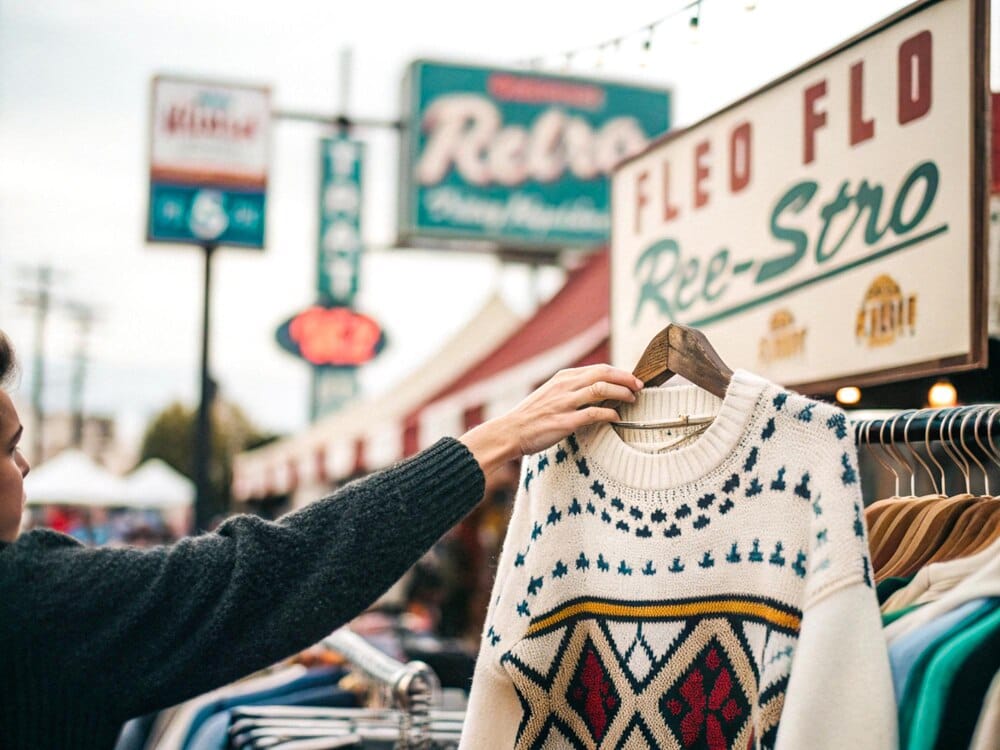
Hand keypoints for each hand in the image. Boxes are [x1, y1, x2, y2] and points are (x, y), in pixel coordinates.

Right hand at [459, 364, 642, 475]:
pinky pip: (593, 414)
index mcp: (563, 377)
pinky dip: (609, 414)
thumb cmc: (532, 416)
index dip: (620, 373)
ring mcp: (564, 403)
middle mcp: (565, 386)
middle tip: (640, 387)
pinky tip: (617, 418)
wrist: (511, 431)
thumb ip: (571, 389)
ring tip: (633, 400)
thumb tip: (597, 389)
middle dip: (626, 379)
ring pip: (601, 390)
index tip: (632, 380)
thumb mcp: (551, 393)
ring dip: (621, 394)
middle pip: (603, 374)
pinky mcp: (564, 422)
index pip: (599, 368)